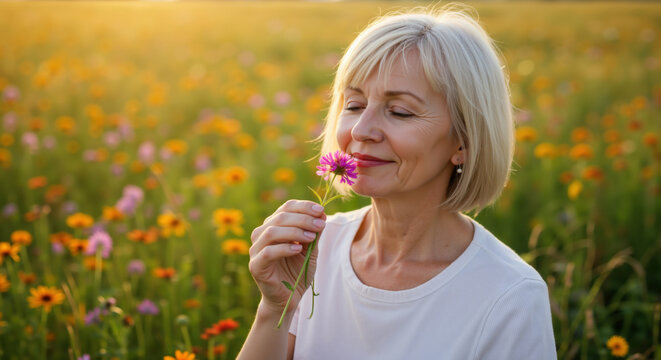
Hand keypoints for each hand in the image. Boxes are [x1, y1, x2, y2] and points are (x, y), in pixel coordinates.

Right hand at [249, 200, 325, 315]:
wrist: (288, 298)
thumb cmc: (297, 271)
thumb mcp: (310, 250)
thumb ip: (314, 232)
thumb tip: (322, 214)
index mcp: (273, 226)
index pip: (286, 208)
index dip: (304, 207)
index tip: (321, 210)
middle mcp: (261, 235)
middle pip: (280, 217)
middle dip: (303, 219)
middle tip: (320, 224)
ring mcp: (256, 250)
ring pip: (271, 232)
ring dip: (294, 231)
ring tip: (311, 237)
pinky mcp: (256, 266)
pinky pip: (268, 252)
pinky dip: (284, 248)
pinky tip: (297, 250)